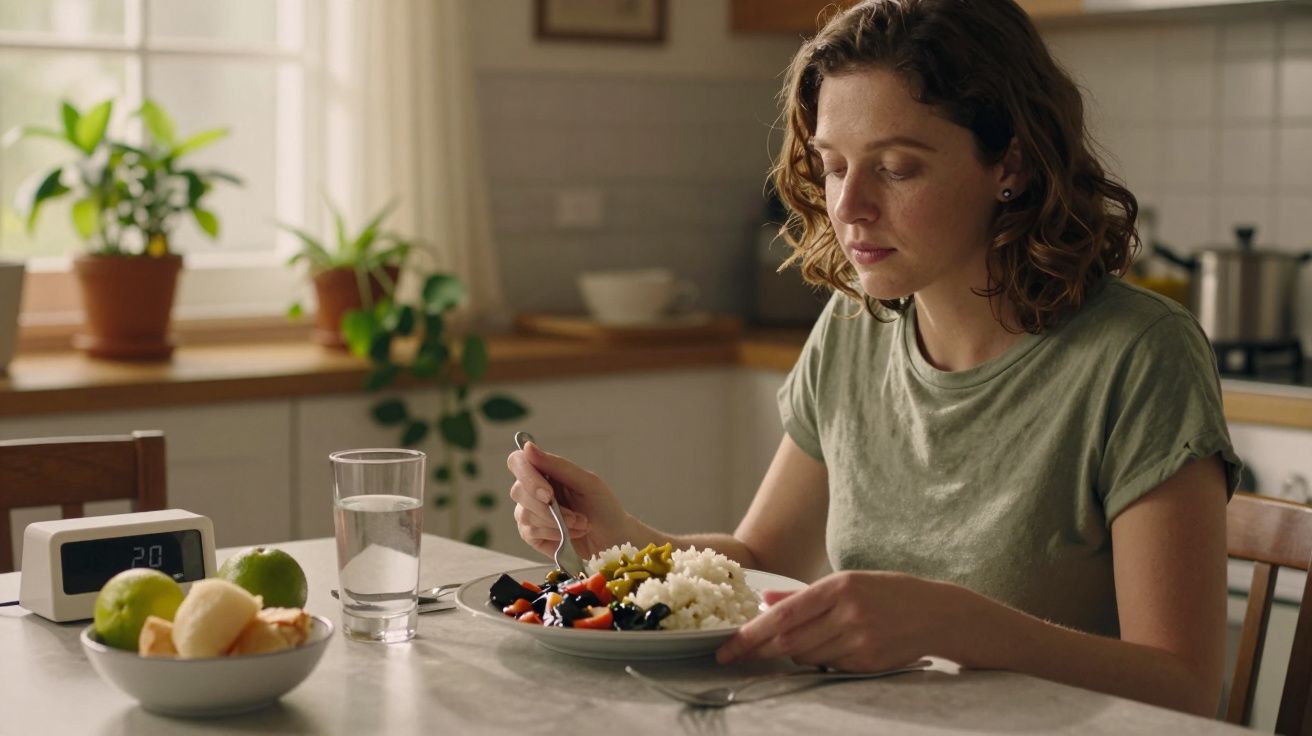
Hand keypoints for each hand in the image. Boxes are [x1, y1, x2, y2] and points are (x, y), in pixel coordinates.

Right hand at [506, 441, 633, 558]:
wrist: (612, 537)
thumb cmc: (602, 506)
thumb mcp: (587, 482)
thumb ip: (558, 466)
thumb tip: (527, 447)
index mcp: (545, 471)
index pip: (518, 462)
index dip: (527, 476)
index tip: (548, 494)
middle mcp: (532, 490)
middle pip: (518, 491)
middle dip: (550, 509)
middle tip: (578, 517)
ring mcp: (529, 512)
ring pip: (525, 515)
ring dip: (558, 524)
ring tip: (581, 525)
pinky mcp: (531, 535)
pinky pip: (530, 534)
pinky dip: (554, 535)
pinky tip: (569, 535)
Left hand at [716, 571, 971, 670]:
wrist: (938, 612)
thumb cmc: (888, 592)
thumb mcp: (847, 581)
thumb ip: (804, 594)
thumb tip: (766, 600)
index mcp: (839, 587)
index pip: (783, 616)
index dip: (751, 634)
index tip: (728, 646)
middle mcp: (848, 613)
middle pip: (789, 641)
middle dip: (758, 650)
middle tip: (735, 656)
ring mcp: (860, 641)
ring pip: (807, 657)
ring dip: (793, 653)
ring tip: (797, 642)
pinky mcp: (869, 662)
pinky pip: (829, 666)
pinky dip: (819, 661)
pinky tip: (829, 648)